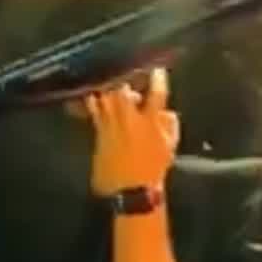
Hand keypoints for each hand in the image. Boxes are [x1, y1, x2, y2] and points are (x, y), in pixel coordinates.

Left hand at [87, 66, 178, 195]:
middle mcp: (128, 120)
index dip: (158, 80)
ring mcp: (110, 126)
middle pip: (123, 91)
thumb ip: (169, 125)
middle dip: (125, 80)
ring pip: (105, 98)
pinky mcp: (99, 134)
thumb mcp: (170, 146)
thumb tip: (166, 112)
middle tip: (126, 75)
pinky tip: (92, 95)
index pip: (156, 94)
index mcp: (149, 122)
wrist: (131, 191)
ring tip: (108, 80)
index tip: (157, 71)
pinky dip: (93, 102)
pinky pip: (94, 112)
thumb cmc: (154, 169)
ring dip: (108, 88)